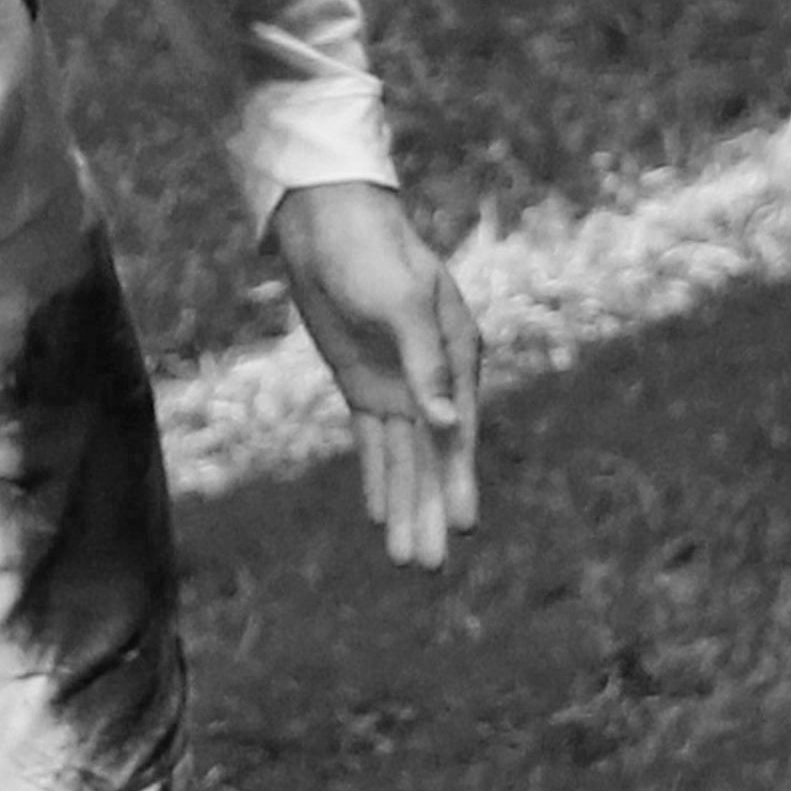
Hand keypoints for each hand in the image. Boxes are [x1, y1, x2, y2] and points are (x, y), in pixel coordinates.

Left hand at [270, 179, 482, 567]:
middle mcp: (433, 378)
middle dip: (430, 510)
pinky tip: (381, 514)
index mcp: (456, 356)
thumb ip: (424, 362)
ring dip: (405, 506)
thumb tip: (445, 422)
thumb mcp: (402, 302)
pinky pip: (374, 443)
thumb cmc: (375, 252)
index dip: (458, 479)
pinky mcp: (364, 386)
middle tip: (428, 566)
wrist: (330, 224)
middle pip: (433, 456)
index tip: (461, 526)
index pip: (458, 430)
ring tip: (406, 560)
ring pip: (404, 459)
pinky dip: (377, 478)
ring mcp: (399, 385)